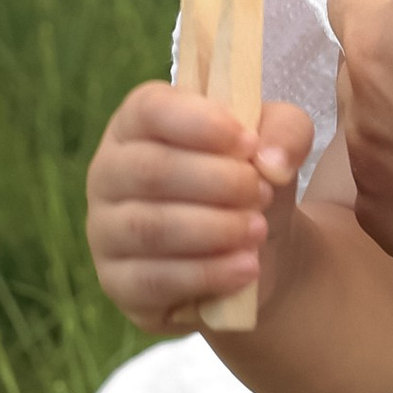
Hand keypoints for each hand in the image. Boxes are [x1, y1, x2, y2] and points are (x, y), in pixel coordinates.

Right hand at [86, 83, 313, 333]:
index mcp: (138, 124)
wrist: (257, 255)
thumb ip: (286, 132)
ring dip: (216, 229)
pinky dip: (208, 274)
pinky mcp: (118, 283)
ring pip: (151, 227)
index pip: (148, 109)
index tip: (248, 143)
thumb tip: (272, 162)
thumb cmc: (249, 184)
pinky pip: (153, 280)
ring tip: (258, 230)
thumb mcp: (278, 145)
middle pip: (151, 170)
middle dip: (219, 182)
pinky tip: (247, 268)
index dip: (200, 124)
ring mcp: (106, 230)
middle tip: (262, 193)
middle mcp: (109, 172)